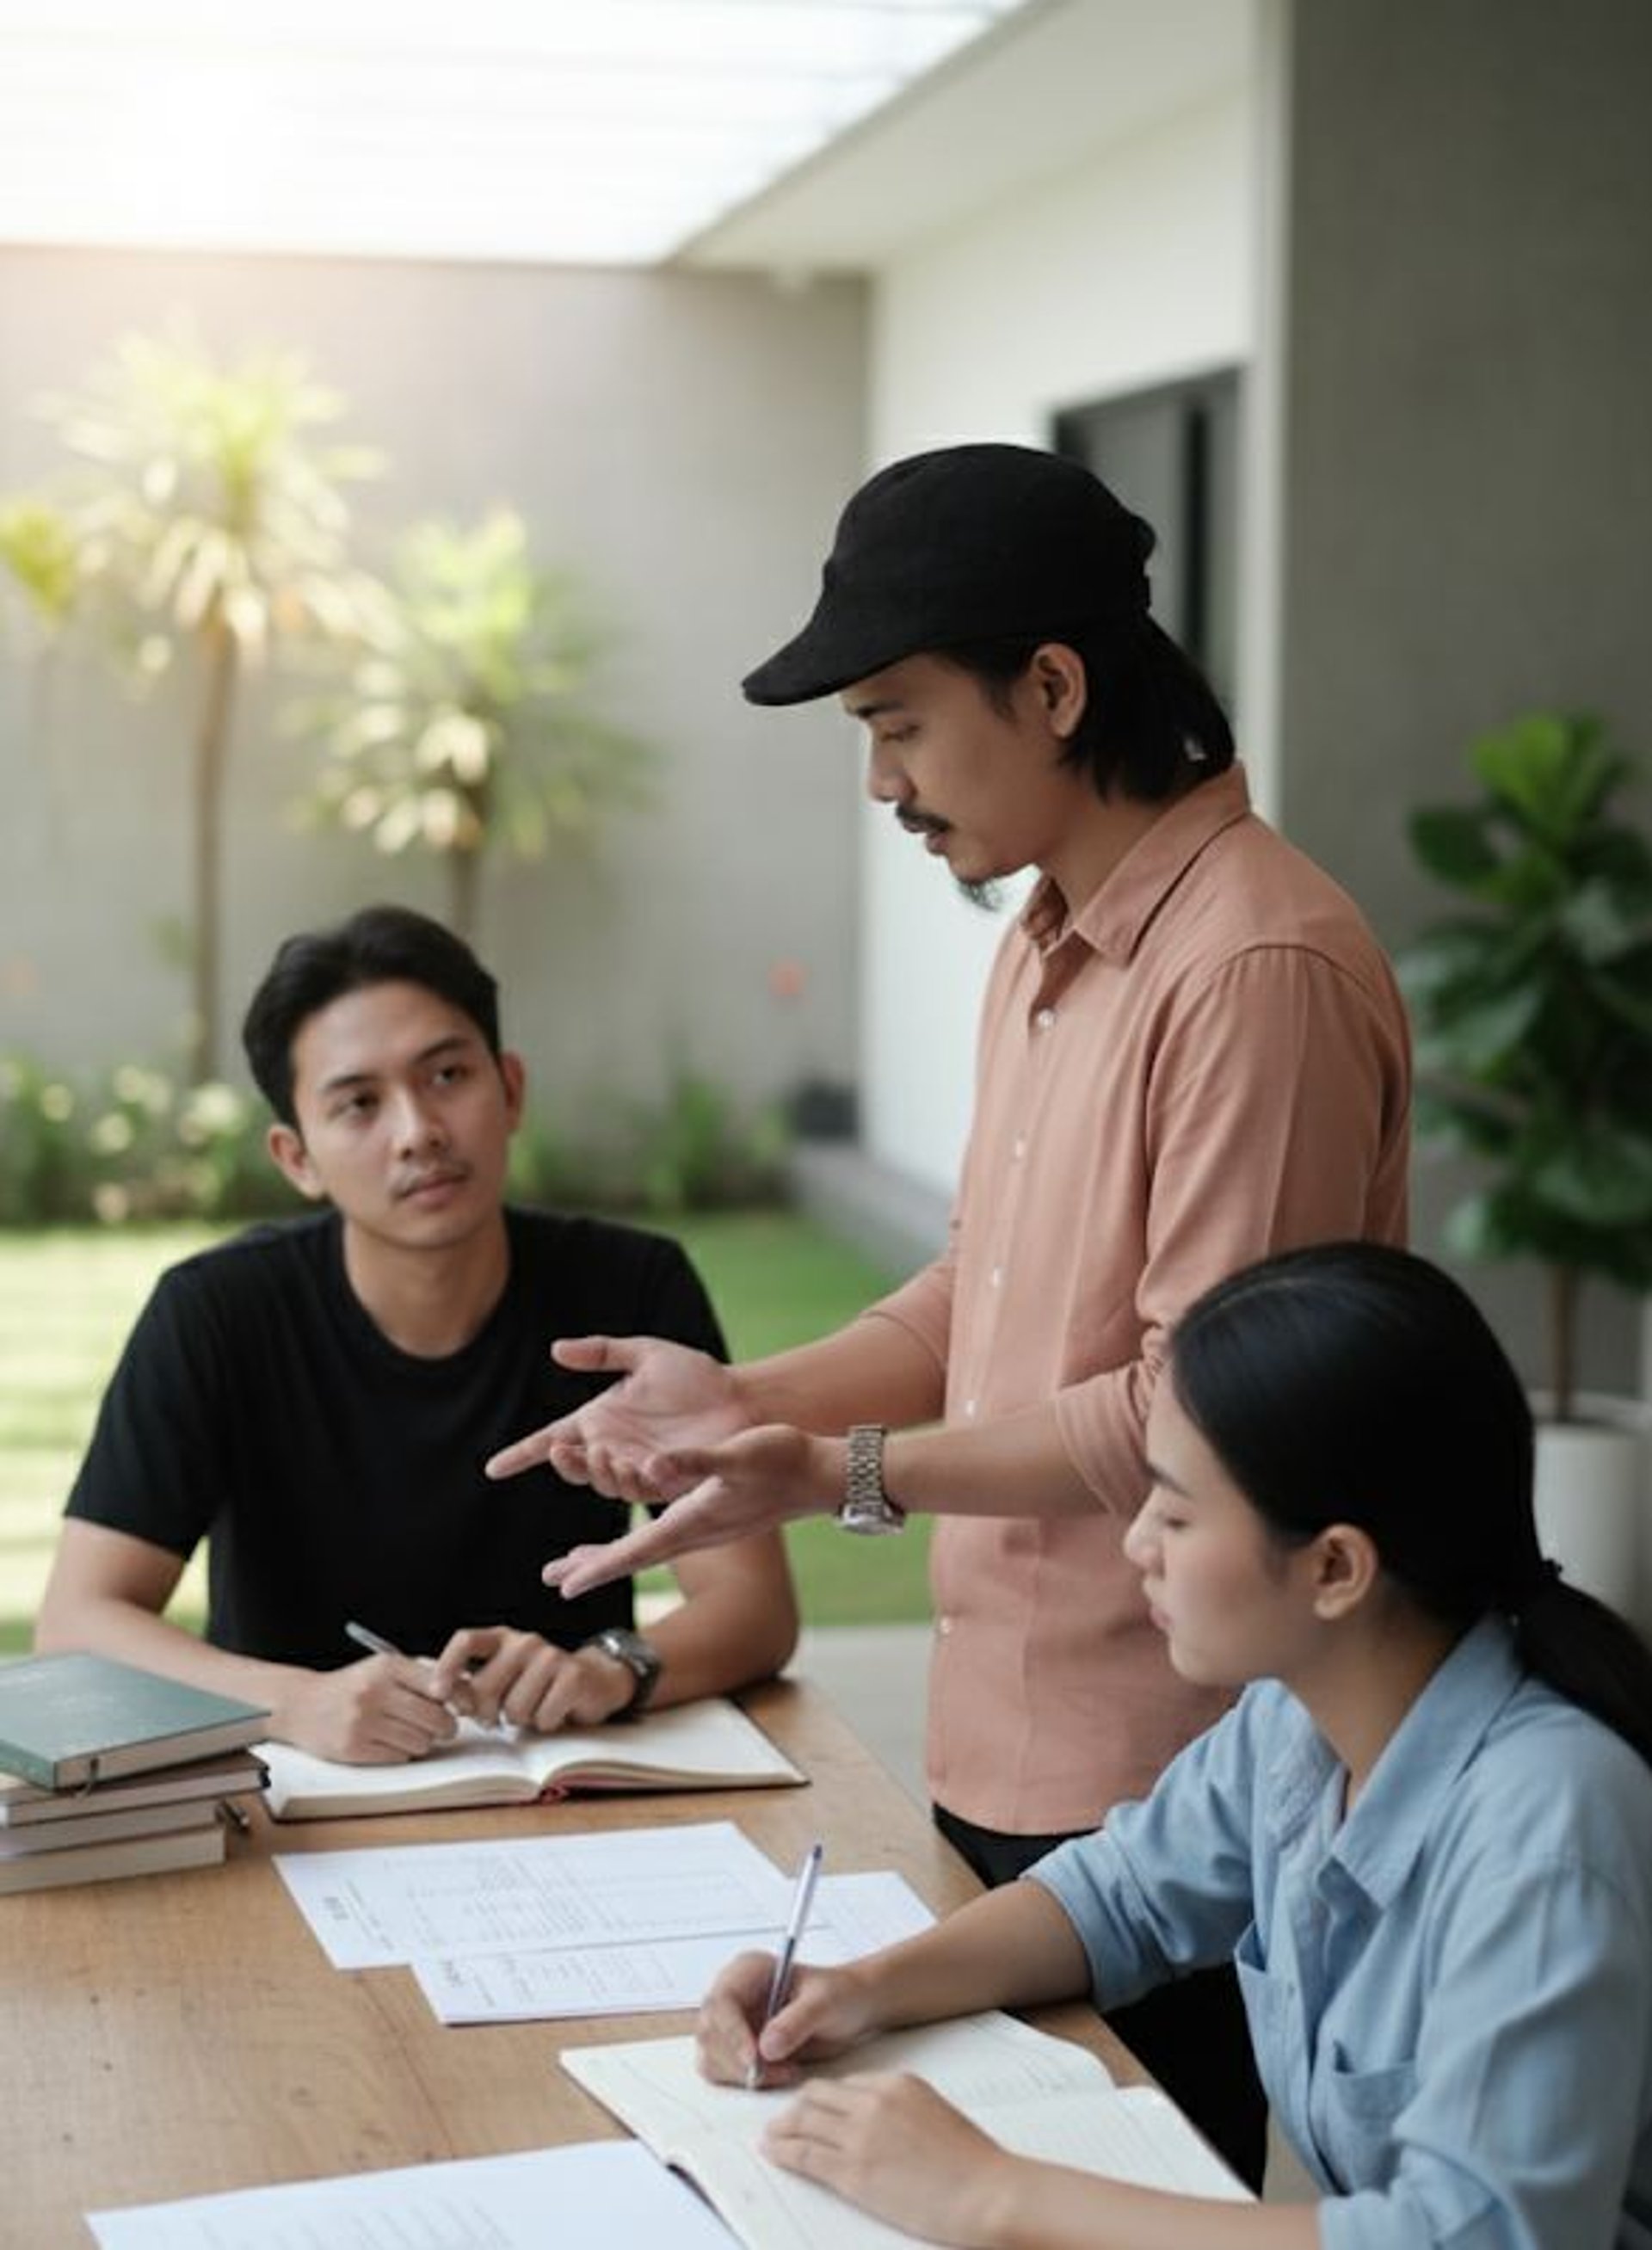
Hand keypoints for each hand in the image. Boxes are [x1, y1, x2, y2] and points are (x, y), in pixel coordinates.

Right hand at [276, 1655, 458, 1763]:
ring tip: (411, 1733)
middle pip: (434, 1717)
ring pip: (420, 1741)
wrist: (301, 1705)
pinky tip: (391, 1742)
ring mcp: (362, 1722)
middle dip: (446, 1726)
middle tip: (445, 1728)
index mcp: (386, 1667)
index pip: (439, 1684)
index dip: (458, 1698)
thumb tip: (464, 1687)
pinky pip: (399, 1757)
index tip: (463, 1706)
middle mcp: (374, 1692)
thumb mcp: (382, 1669)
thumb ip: (421, 1675)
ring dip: (423, 1741)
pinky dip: (402, 1753)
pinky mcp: (353, 1748)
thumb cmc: (351, 1687)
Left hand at [426, 1626, 635, 1732]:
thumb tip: (439, 1696)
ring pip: (514, 1709)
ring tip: (535, 1709)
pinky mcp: (573, 1675)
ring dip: (521, 1720)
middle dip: (488, 1713)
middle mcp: (524, 1641)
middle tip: (502, 1716)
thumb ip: (473, 1684)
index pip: (465, 1640)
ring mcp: (551, 1656)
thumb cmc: (537, 1686)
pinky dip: (546, 1724)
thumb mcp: (503, 1678)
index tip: (437, 1694)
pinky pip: (543, 1717)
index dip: (446, 1667)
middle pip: (484, 1687)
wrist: (594, 1681)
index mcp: (501, 1638)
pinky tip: (555, 1712)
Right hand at [485, 1336, 751, 1502]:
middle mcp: (613, 1447)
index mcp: (600, 1418)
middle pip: (574, 1466)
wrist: (740, 1399)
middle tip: (565, 1451)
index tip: (493, 1469)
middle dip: (565, 1463)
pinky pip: (642, 1489)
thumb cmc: (696, 1376)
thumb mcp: (647, 1354)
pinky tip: (643, 1464)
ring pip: (604, 1482)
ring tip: (606, 1453)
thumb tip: (556, 1350)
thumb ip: (603, 1352)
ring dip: (600, 1472)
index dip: (522, 1455)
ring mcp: (638, 1467)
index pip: (551, 1440)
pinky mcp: (666, 1481)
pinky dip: (637, 1479)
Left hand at [543, 1425, 837, 1599]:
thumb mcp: (737, 1454)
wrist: (819, 1475)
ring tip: (573, 1562)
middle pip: (632, 1555)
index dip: (598, 1567)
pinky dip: (633, 1540)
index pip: (635, 1550)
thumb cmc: (782, 1461)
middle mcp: (693, 1531)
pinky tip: (630, 1537)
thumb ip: (696, 1462)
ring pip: (644, 1547)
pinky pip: (660, 1536)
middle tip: (553, 1578)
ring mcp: (703, 1527)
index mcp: (693, 1520)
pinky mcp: (711, 1517)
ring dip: (608, 1554)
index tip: (565, 1586)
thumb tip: (650, 1467)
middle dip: (592, 1566)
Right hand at [697, 1951, 879, 2089]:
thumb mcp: (825, 2001)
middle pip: (710, 2032)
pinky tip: (779, 2073)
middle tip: (774, 2072)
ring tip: (785, 2070)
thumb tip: (765, 2047)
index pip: (721, 2001)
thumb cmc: (840, 1994)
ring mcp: (732, 2022)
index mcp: (748, 1970)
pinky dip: (745, 2081)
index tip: (754, 2059)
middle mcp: (734, 1994)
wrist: (853, 2008)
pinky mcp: (737, 2048)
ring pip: (712, 2056)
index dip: (732, 2033)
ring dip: (742, 2074)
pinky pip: (723, 2071)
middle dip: (737, 2059)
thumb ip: (796, 2021)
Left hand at [763, 2073, 1016, 2245]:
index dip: (823, 2098)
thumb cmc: (971, 2162)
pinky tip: (773, 2151)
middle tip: (784, 2120)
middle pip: (818, 2096)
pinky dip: (783, 2150)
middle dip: (797, 2107)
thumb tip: (880, 2123)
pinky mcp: (852, 2171)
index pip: (845, 2084)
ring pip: (804, 2120)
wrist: (985, 2190)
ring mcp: (860, 2135)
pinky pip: (805, 2154)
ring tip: (771, 2135)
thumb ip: (901, 2110)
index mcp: (897, 2083)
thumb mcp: (934, 2113)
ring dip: (782, 2127)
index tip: (813, 2106)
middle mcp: (873, 2102)